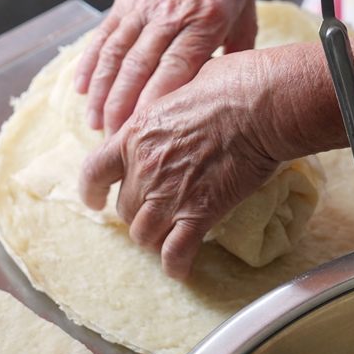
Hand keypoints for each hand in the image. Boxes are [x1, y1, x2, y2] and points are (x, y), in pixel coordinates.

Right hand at [74, 0, 256, 135]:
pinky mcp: (124, 1)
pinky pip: (103, 36)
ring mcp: (143, 5)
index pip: (177, 64)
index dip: (158, 98)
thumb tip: (235, 99)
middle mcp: (171, 11)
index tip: (147, 130)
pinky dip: (90, 64)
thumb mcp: (247, 13)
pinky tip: (81, 90)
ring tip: (95, 124)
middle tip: (116, 141)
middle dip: (124, 106)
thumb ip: (239, 55)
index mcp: (206, 17)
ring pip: (116, 53)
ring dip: (102, 92)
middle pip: (140, 64)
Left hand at [79, 50, 279, 278]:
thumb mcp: (179, 87)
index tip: (96, 199)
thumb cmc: (229, 85)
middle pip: (125, 209)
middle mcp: (144, 167)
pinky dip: (175, 264)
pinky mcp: (200, 212)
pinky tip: (180, 268)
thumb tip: (170, 115)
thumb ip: (164, 111)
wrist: (261, 105)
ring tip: (167, 237)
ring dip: (153, 238)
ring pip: (143, 235)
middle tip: (156, 211)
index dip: (92, 190)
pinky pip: (175, 252)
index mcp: (135, 134)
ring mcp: (169, 193)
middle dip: (137, 212)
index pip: (94, 171)